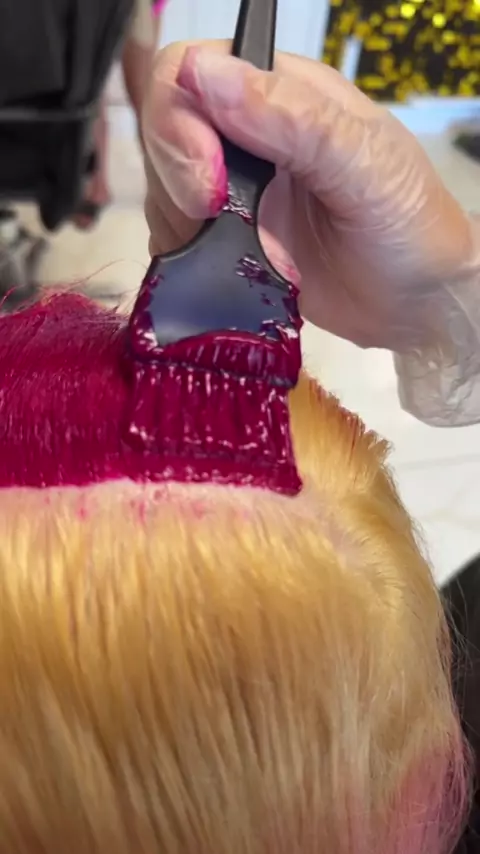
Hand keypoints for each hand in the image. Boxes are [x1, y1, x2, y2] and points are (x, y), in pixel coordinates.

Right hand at [143, 41, 473, 350]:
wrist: (416, 304)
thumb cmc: (410, 228)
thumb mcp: (366, 166)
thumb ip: (294, 119)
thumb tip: (206, 75)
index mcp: (285, 93)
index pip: (193, 69)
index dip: (180, 120)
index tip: (207, 183)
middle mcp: (250, 135)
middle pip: (164, 126)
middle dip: (177, 176)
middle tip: (215, 217)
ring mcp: (235, 190)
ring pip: (163, 184)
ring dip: (180, 219)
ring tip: (234, 247)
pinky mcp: (226, 240)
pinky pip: (174, 234)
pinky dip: (182, 252)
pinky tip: (219, 267)